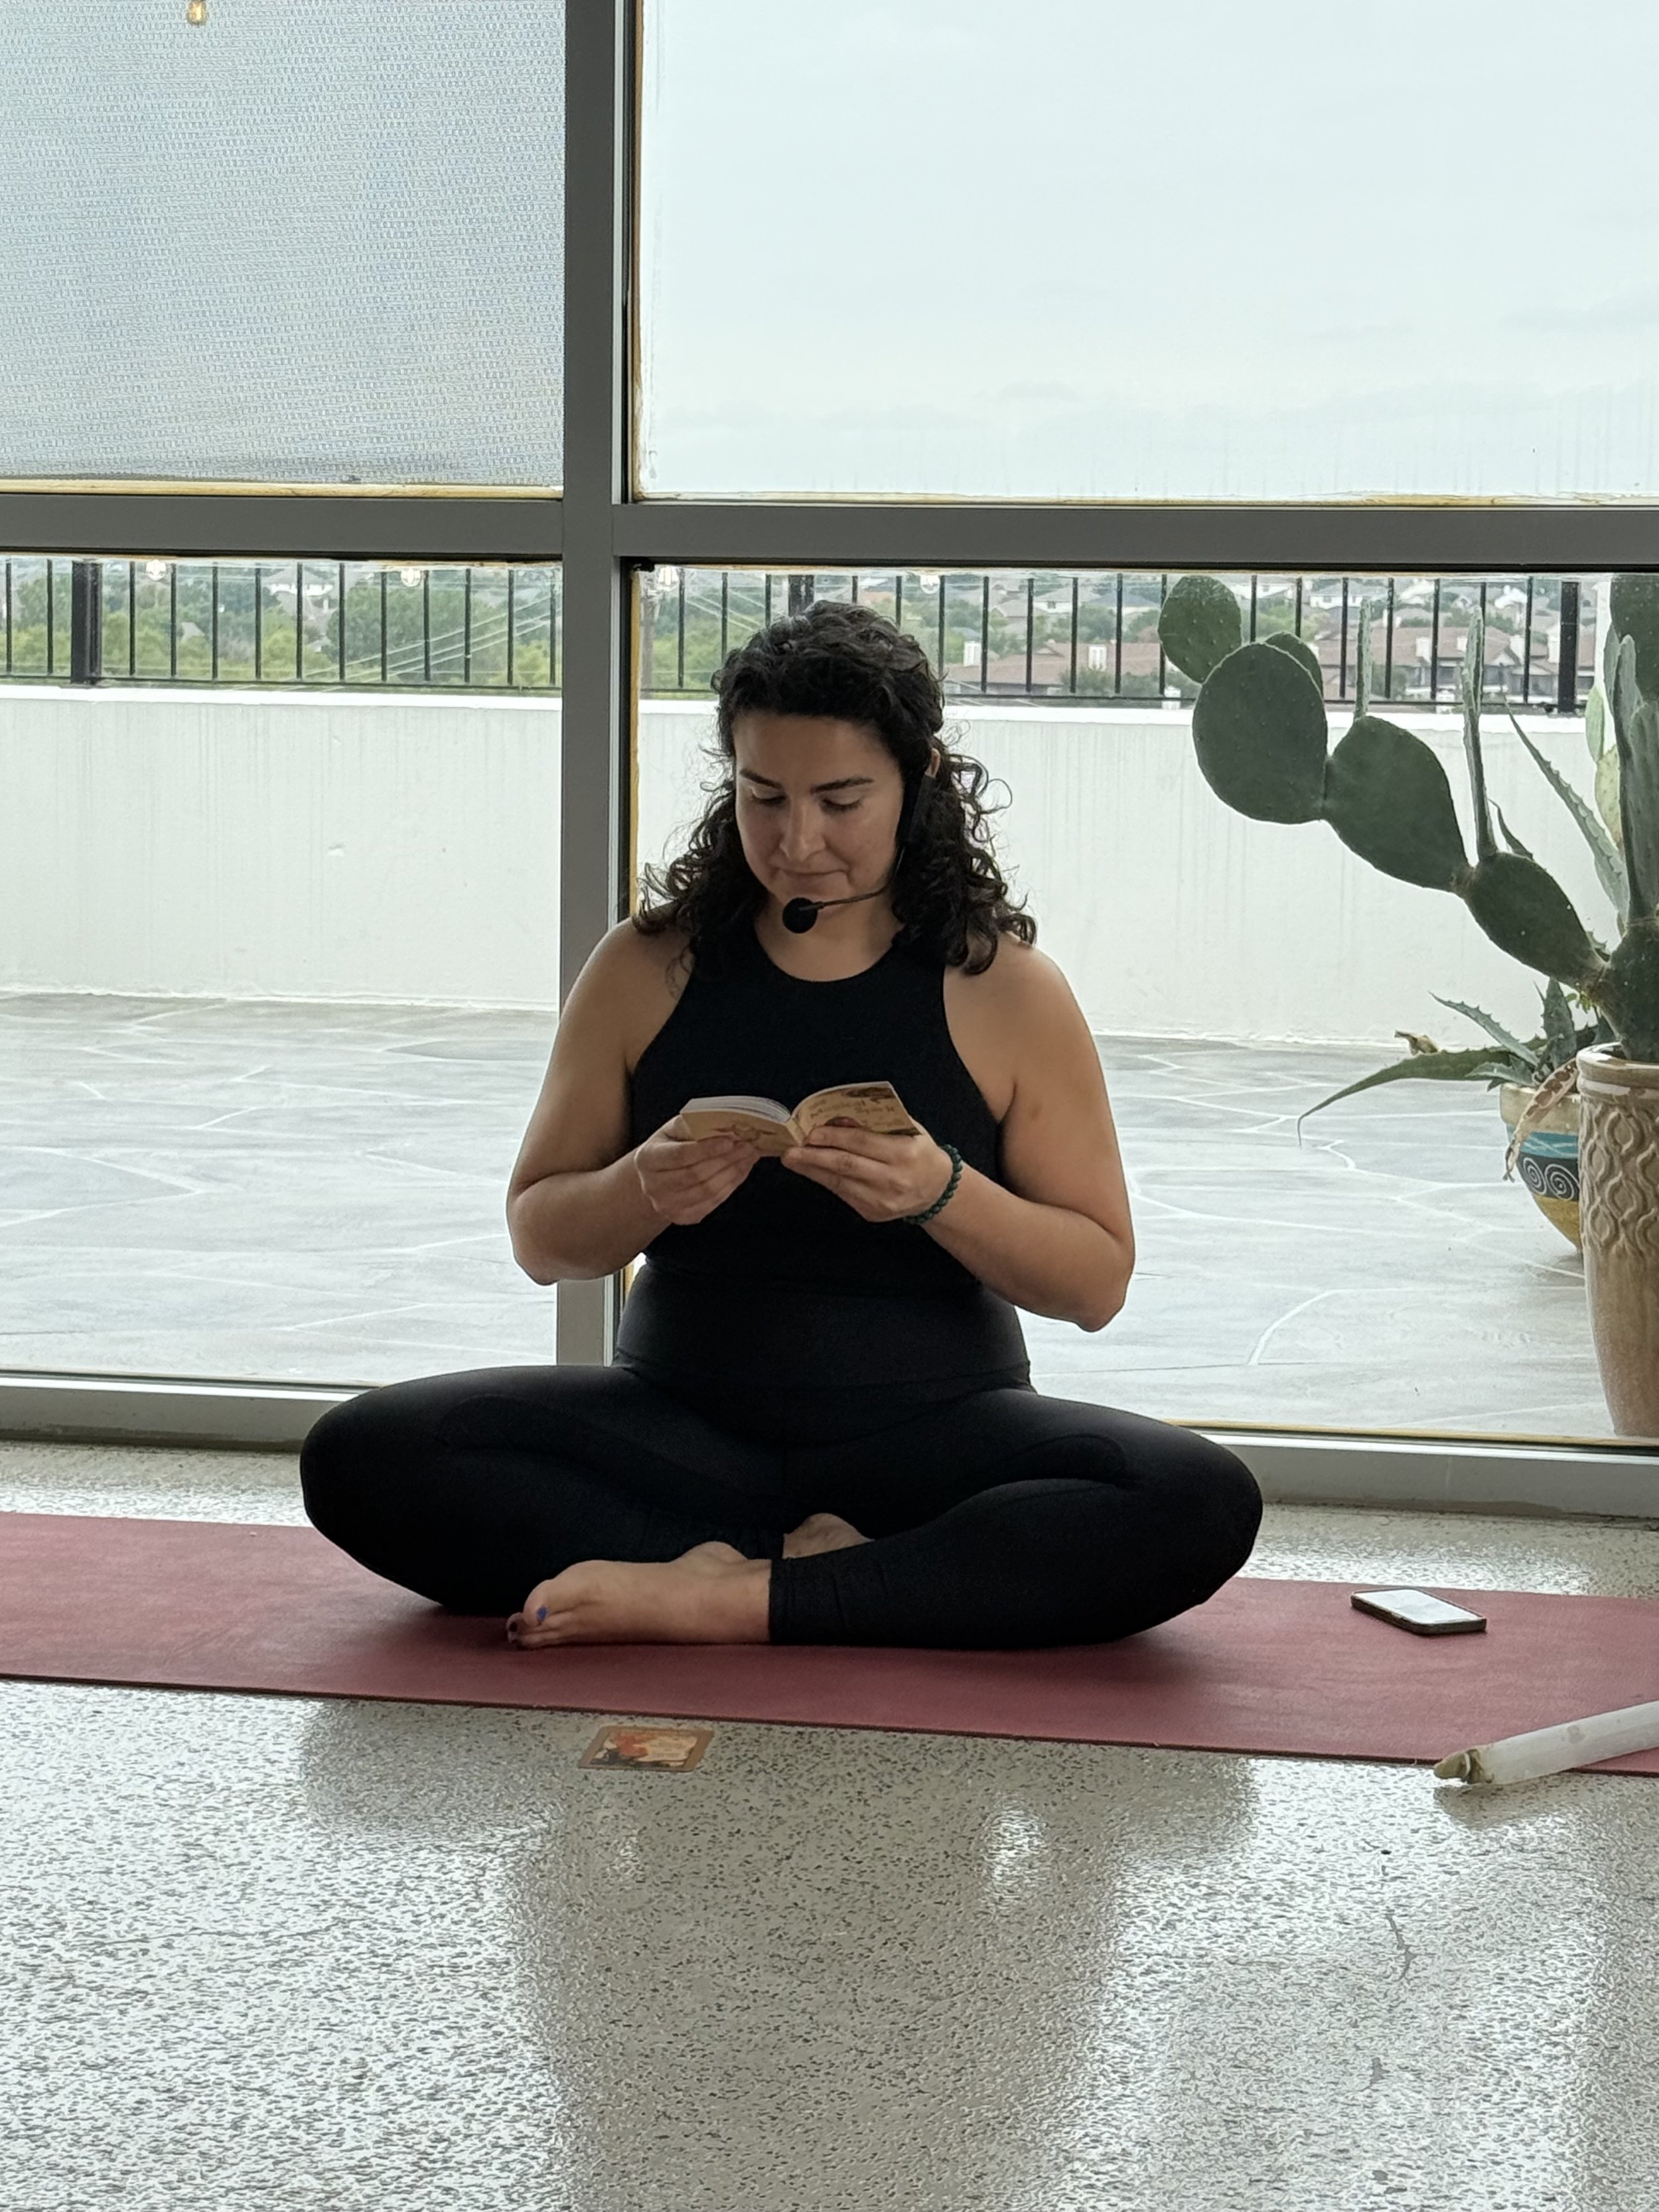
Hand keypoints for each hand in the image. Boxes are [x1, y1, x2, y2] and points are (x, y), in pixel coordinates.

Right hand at [634, 1116, 759, 1225]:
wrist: (656, 1176)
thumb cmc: (669, 1146)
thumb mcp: (673, 1130)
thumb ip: (694, 1124)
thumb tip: (725, 1125)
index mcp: (646, 1159)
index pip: (680, 1155)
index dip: (707, 1149)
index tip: (730, 1140)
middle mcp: (652, 1186)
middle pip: (696, 1175)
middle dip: (727, 1159)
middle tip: (748, 1146)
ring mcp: (666, 1206)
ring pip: (708, 1191)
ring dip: (734, 1172)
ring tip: (749, 1156)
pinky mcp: (682, 1217)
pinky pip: (713, 1203)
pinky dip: (731, 1186)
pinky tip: (741, 1170)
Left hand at [780, 1120, 955, 1223]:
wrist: (937, 1190)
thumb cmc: (919, 1152)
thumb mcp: (907, 1129)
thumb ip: (876, 1122)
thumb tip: (837, 1119)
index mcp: (903, 1153)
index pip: (861, 1143)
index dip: (832, 1137)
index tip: (810, 1132)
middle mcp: (892, 1179)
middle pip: (845, 1165)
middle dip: (814, 1156)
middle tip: (790, 1149)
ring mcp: (882, 1200)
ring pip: (839, 1183)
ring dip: (812, 1170)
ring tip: (793, 1159)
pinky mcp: (872, 1214)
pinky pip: (842, 1195)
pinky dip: (825, 1181)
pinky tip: (811, 1171)